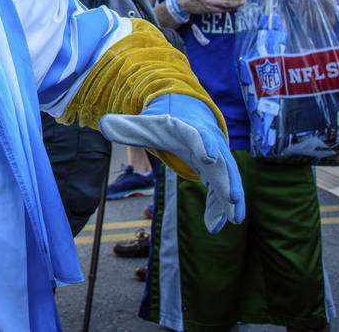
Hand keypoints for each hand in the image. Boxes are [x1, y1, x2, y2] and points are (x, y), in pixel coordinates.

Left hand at [99, 94, 244, 232]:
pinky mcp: (218, 171)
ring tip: (234, 219)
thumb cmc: (166, 121)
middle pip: (221, 162)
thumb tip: (104, 125)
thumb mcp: (146, 123)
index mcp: (189, 129)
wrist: (189, 113)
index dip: (204, 145)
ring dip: (231, 198)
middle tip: (233, 198)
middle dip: (227, 179)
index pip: (197, 136)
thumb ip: (127, 127)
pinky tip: (217, 225)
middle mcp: (208, 143)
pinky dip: (221, 206)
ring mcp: (217, 158)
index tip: (208, 157)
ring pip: (228, 178)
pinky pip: (221, 190)